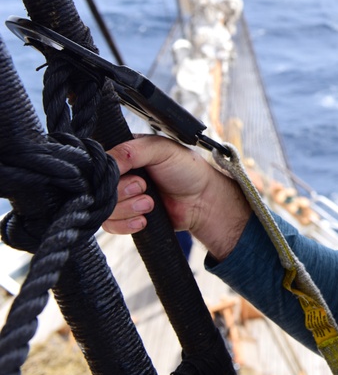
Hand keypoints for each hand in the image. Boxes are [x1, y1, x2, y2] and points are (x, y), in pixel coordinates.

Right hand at [102, 135, 251, 259]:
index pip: (98, 163)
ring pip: (104, 208)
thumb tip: (106, 162)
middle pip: (98, 188)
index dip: (108, 172)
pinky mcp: (125, 217)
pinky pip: (110, 225)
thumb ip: (131, 150)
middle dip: (123, 191)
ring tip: (150, 203)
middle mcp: (120, 175)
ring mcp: (121, 197)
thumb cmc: (187, 169)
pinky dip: (126, 224)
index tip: (128, 172)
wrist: (203, 201)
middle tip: (144, 187)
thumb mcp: (162, 149)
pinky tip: (144, 219)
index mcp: (124, 153)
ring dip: (128, 208)